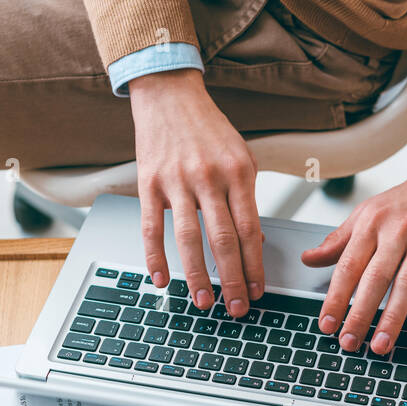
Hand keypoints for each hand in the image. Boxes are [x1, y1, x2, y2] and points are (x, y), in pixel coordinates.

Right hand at [129, 70, 261, 317]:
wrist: (169, 95)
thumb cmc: (209, 131)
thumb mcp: (241, 158)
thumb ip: (248, 200)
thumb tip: (256, 242)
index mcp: (237, 173)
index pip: (250, 230)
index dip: (255, 266)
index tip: (258, 292)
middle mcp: (208, 177)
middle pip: (223, 240)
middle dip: (232, 279)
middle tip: (236, 309)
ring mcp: (176, 181)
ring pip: (188, 238)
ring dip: (196, 276)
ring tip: (204, 302)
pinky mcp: (148, 183)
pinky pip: (151, 227)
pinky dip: (155, 257)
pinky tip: (161, 280)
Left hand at [301, 151, 406, 354]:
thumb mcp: (368, 212)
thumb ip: (339, 239)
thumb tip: (310, 259)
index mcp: (372, 223)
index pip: (348, 266)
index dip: (335, 298)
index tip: (327, 323)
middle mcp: (397, 231)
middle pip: (374, 279)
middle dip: (359, 314)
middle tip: (349, 342)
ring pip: (406, 284)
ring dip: (392, 319)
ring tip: (381, 345)